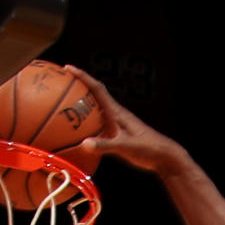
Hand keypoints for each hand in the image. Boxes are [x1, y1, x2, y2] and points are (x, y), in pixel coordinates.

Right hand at [62, 67, 181, 174]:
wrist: (164, 156)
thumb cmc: (147, 149)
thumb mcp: (124, 147)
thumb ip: (105, 146)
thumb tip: (84, 145)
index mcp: (116, 112)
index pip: (97, 89)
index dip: (82, 77)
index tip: (67, 68)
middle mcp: (115, 114)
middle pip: (94, 95)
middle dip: (78, 86)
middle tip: (61, 81)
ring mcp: (117, 124)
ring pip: (95, 110)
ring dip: (82, 105)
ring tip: (64, 103)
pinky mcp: (119, 134)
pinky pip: (98, 125)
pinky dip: (87, 124)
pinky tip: (79, 131)